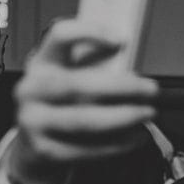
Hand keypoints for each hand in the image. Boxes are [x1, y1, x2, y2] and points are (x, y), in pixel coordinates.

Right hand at [9, 19, 157, 183]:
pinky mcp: (45, 150)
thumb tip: (131, 59)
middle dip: (122, 87)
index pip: (59, 36)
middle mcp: (32, 89)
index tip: (121, 40)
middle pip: (78, 85)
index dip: (89, 34)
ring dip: (123, 117)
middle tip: (151, 89)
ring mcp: (34, 121)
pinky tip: (136, 137)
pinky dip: (117, 144)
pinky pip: (86, 149)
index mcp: (42, 62)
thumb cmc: (64, 103)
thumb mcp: (73, 76)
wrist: (35, 143)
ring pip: (84, 120)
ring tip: (148, 113)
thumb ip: (98, 65)